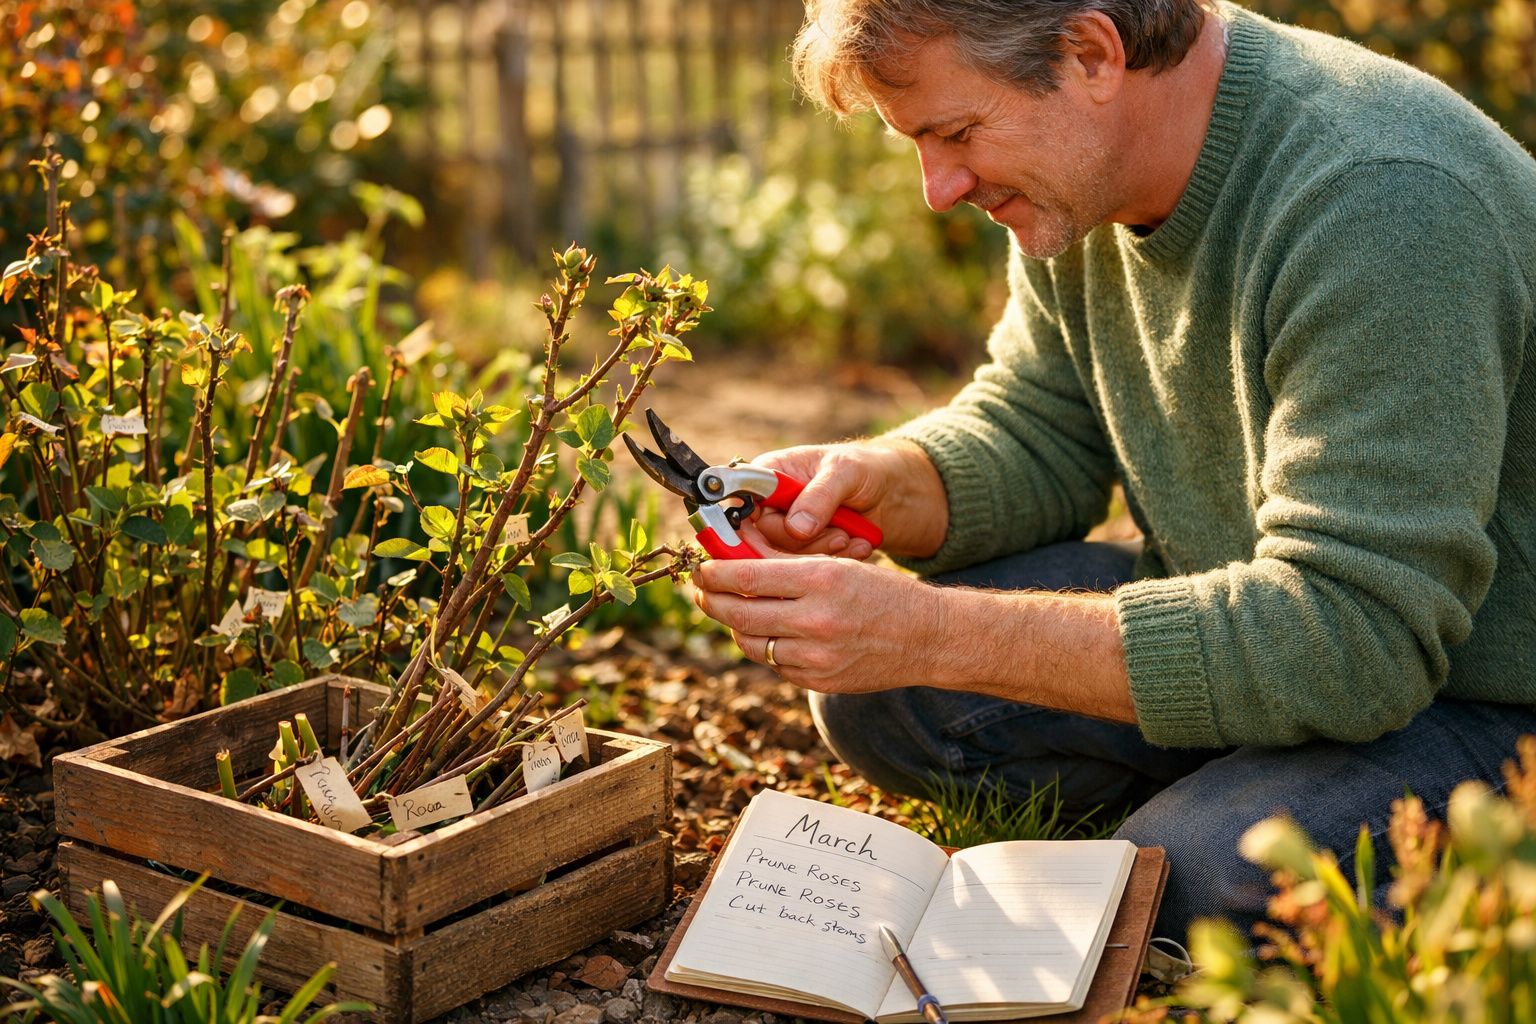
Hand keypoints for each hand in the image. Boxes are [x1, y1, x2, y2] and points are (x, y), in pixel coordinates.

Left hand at [692, 524, 948, 693]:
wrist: (926, 638)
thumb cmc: (882, 593)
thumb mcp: (838, 564)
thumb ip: (787, 563)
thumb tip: (735, 556)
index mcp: (820, 580)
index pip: (745, 577)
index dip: (713, 573)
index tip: (702, 568)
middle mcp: (815, 620)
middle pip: (738, 614)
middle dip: (710, 600)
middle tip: (702, 590)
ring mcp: (815, 656)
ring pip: (749, 643)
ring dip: (734, 626)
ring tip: (732, 611)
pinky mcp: (818, 681)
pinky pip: (774, 664)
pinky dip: (764, 647)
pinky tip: (768, 633)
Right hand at [750, 439, 946, 559]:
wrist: (898, 493)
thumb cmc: (868, 469)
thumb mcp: (846, 472)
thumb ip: (819, 495)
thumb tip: (795, 527)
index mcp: (770, 474)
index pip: (742, 506)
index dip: (756, 527)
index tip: (788, 536)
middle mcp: (773, 505)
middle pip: (763, 539)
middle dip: (802, 543)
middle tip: (838, 535)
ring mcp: (790, 530)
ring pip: (787, 558)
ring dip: (823, 552)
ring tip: (851, 537)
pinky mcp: (809, 552)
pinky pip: (809, 568)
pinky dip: (836, 560)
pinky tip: (859, 546)